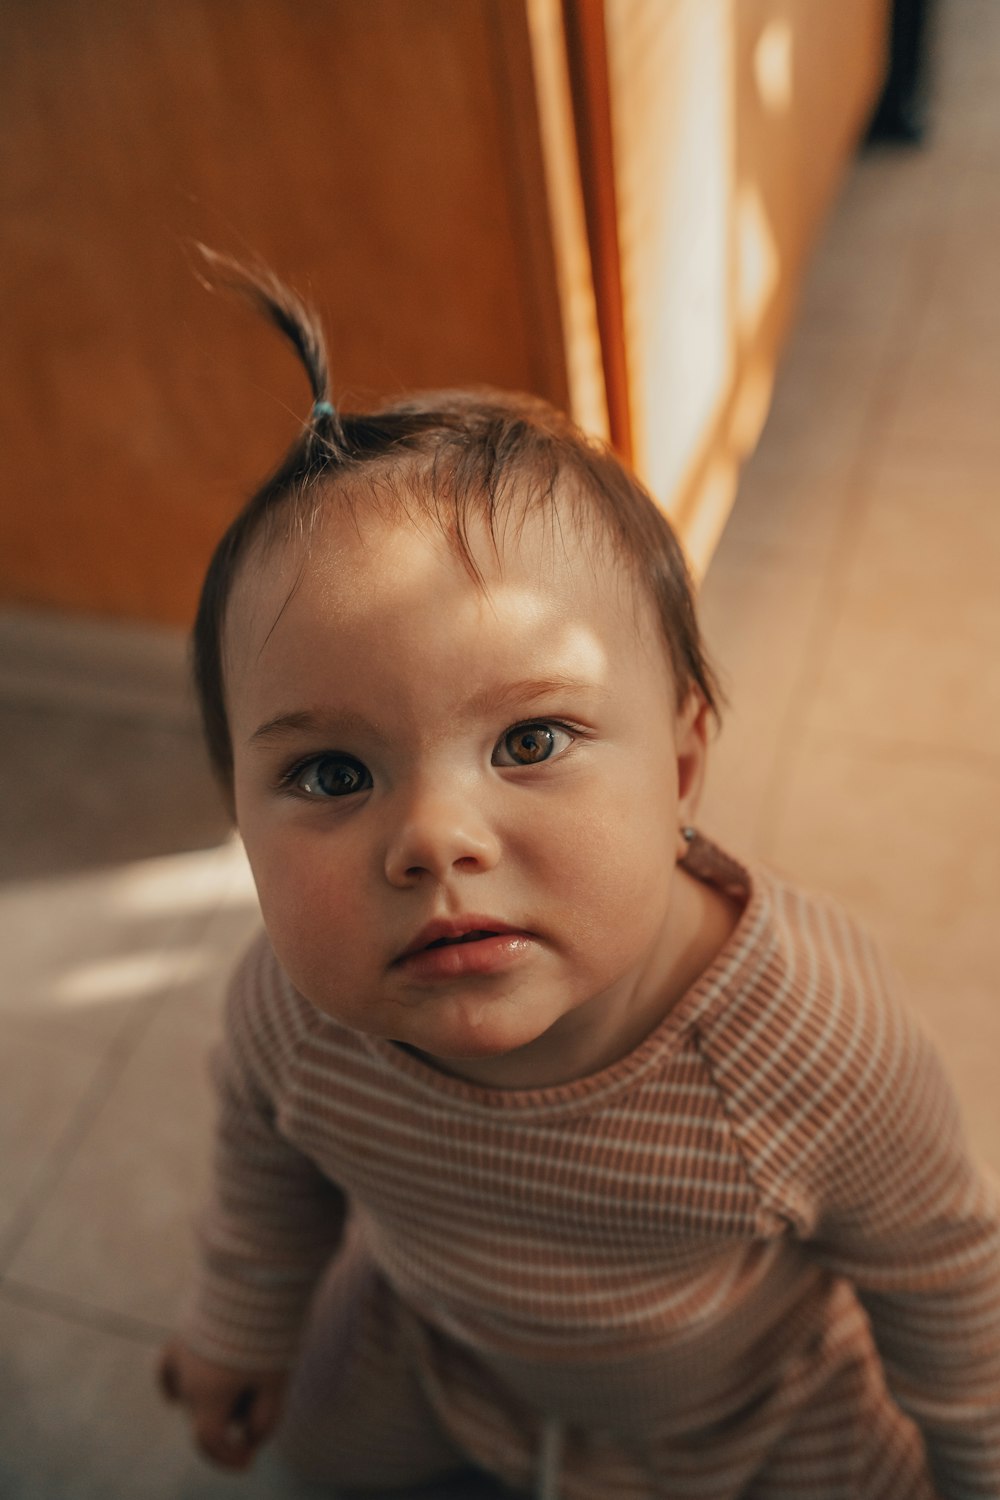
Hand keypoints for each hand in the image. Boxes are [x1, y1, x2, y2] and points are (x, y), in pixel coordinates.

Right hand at [157, 1337, 287, 1470]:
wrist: (252, 1278)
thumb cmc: (267, 1332)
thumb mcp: (275, 1381)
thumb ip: (264, 1420)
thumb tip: (248, 1440)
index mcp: (206, 1395)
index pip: (210, 1442)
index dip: (229, 1457)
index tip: (248, 1460)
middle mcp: (185, 1379)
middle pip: (205, 1416)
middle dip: (231, 1419)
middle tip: (261, 1398)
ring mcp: (178, 1356)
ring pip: (192, 1395)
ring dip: (213, 1399)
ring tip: (245, 1375)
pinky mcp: (179, 1336)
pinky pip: (169, 1371)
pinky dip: (174, 1386)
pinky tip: (173, 1399)